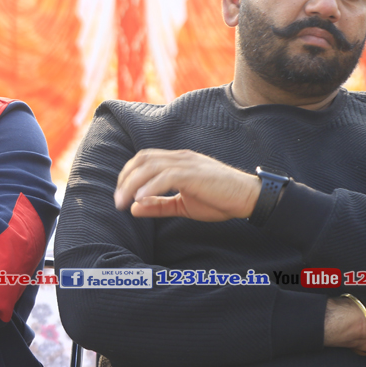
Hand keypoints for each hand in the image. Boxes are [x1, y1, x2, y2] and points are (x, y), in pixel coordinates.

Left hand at [114, 149, 259, 220]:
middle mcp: (180, 158)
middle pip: (142, 159)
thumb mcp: (183, 205)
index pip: (144, 158)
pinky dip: (150, 187)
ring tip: (123, 202)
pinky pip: (166, 177)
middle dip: (125, 178)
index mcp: (177, 161)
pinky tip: (140, 199)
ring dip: (132, 184)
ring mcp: (187, 164)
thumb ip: (158, 205)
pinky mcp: (194, 174)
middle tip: (117, 200)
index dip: (127, 174)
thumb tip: (133, 208)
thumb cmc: (218, 200)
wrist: (248, 197)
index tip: (120, 194)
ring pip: (150, 167)